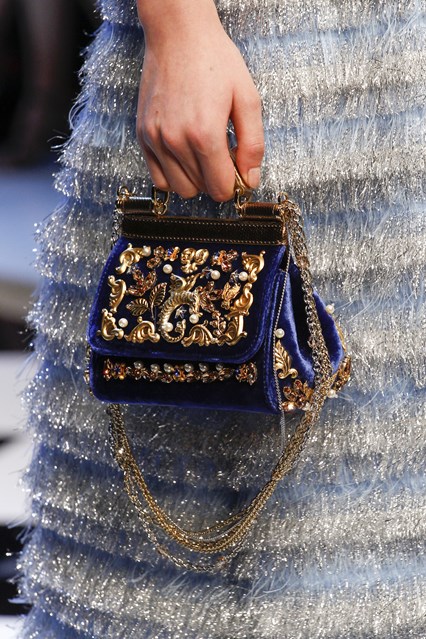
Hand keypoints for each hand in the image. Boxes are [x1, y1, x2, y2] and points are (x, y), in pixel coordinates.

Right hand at [136, 1, 263, 200]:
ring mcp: (155, 139)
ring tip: (204, 153)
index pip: (221, 188)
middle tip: (223, 155)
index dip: (234, 184)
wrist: (178, 35)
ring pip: (180, 188)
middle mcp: (175, 140)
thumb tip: (249, 179)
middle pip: (202, 190)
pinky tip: (186, 156)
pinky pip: (159, 178)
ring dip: (196, 179)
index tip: (238, 169)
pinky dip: (174, 175)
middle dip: (217, 179)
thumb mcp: (248, 99)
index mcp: (204, 133)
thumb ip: (253, 145)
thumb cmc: (213, 60)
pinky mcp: (143, 136)